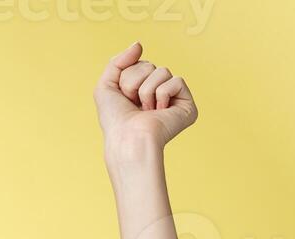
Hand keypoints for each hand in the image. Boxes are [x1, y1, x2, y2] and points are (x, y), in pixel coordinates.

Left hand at [95, 43, 198, 162]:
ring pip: (162, 70)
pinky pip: (176, 81)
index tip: (124, 98)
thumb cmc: (115, 119)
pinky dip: (162, 94)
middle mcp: (159, 93)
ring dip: (147, 90)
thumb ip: (119, 60)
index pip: (140, 63)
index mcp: (143, 89)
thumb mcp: (107, 83)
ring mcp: (174, 99)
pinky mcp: (187, 106)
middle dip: (135, 82)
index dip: (126, 77)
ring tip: (146, 110)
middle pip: (150, 65)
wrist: (127, 138)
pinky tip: (160, 112)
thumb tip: (139, 44)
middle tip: (135, 105)